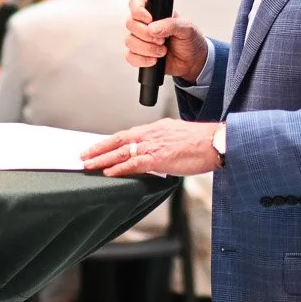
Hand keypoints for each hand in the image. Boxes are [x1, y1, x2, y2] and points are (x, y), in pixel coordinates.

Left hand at [82, 119, 222, 177]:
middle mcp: (151, 134)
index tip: (97, 147)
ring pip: (122, 152)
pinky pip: (134, 163)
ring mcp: (154, 145)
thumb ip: (163, 144)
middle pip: (118, 141)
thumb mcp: (178, 137)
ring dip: (102, 159)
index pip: (127, 135)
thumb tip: (155, 154)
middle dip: (99, 149)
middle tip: (84, 156)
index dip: (110, 142)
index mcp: (156, 129)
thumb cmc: (203, 142)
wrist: (216, 142)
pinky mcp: (159, 157)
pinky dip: (119, 169)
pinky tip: (108, 173)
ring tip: (88, 165)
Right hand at [124, 0, 208, 84]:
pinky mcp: (140, 55)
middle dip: (145, 34)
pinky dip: (142, 60)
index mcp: (155, 12)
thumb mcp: (186, 28)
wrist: (193, 61)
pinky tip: (155, 60)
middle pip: (130, 23)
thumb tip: (152, 29)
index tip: (149, 20)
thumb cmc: (190, 40)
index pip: (135, 4)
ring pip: (129, 41)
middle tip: (162, 40)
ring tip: (163, 51)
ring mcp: (141, 40)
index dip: (138, 11)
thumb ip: (171, 24)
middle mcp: (145, 25)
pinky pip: (131, 57)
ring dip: (146, 48)